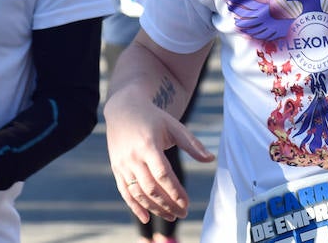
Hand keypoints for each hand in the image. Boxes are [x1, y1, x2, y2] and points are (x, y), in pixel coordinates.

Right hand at [104, 90, 213, 222]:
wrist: (123, 109)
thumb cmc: (153, 118)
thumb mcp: (173, 126)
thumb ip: (192, 144)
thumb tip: (211, 159)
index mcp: (148, 145)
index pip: (163, 175)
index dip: (175, 192)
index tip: (187, 203)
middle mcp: (133, 157)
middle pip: (151, 188)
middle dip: (167, 204)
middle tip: (183, 214)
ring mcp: (122, 164)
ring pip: (138, 193)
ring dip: (154, 208)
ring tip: (171, 217)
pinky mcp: (116, 169)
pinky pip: (125, 192)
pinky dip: (134, 207)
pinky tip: (146, 218)